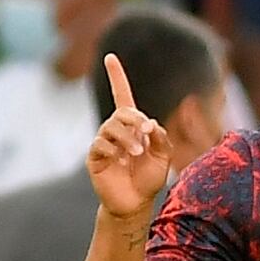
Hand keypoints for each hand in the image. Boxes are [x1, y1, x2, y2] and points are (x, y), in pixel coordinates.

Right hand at [86, 52, 173, 216]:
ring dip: (127, 138)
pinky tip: (120, 160)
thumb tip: (149, 123)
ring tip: (138, 153)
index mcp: (132, 127)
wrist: (136, 204)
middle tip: (147, 132)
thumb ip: (161, 137)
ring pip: (110, 127)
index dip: (116, 77)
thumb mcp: (164, 155)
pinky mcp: (95, 157)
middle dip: (135, 119)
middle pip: (122, 111)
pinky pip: (99, 144)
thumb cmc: (149, 178)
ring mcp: (103, 143)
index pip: (122, 95)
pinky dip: (112, 149)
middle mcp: (115, 131)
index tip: (109, 57)